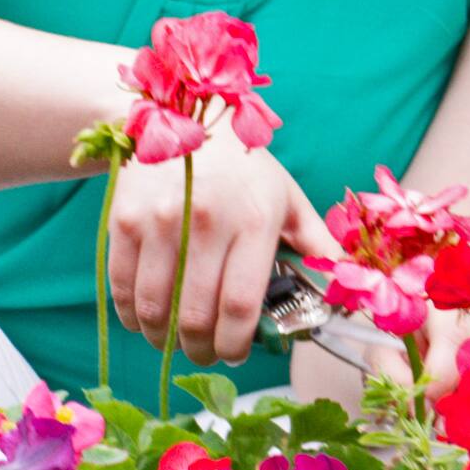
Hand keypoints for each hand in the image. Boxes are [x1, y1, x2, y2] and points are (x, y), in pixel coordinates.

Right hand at [105, 133, 335, 369]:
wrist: (178, 114)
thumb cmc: (243, 167)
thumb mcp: (287, 197)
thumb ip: (316, 244)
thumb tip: (346, 291)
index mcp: (255, 220)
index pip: (242, 305)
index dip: (236, 344)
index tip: (236, 355)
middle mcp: (208, 220)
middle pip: (197, 315)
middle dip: (200, 350)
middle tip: (205, 355)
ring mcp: (161, 220)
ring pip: (155, 307)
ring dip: (163, 338)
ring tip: (174, 340)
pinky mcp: (125, 218)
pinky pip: (123, 286)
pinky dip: (132, 315)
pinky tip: (144, 320)